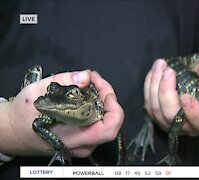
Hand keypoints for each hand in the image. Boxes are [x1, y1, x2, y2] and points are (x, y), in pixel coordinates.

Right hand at [0, 70, 123, 157]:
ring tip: (91, 85)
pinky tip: (88, 96)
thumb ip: (63, 82)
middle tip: (95, 81)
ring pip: (106, 124)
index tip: (104, 90)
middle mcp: (80, 145)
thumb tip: (85, 77)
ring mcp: (82, 145)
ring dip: (103, 102)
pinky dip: (98, 107)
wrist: (12, 132)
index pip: (108, 129)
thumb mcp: (36, 92)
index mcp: (70, 137)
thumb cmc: (22, 115)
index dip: (114, 108)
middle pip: (111, 125)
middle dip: (108, 98)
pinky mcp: (82, 141)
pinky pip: (98, 124)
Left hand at [144, 59, 198, 136]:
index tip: (186, 97)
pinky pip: (148, 104)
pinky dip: (149, 85)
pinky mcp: (157, 117)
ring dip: (155, 85)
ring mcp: (171, 124)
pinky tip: (154, 71)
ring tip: (160, 65)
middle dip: (166, 92)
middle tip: (168, 71)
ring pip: (156, 110)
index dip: (193, 112)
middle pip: (171, 115)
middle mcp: (188, 127)